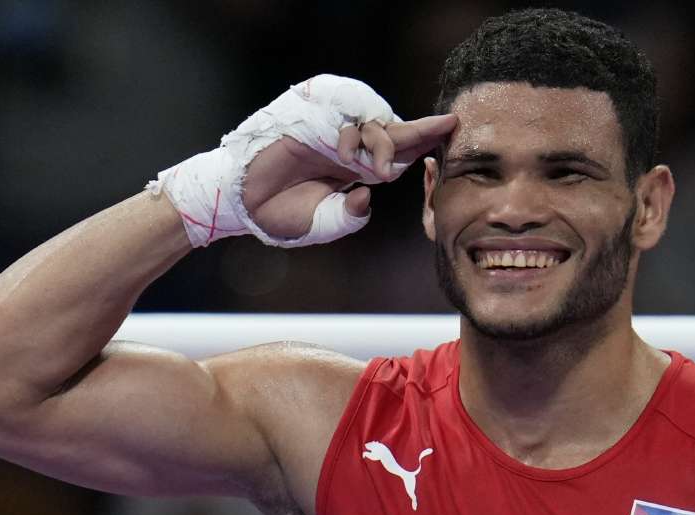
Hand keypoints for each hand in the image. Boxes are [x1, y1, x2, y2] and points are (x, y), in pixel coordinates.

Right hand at [241, 114, 457, 240]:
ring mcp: (328, 129)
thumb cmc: (280, 215)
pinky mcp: (308, 116)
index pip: (397, 149)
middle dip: (412, 136)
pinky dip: (350, 129)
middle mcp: (346, 144)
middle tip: (417, 144)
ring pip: (372, 120)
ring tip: (371, 167)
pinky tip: (345, 152)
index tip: (453, 127)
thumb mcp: (325, 223)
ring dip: (379, 140)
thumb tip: (368, 195)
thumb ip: (350, 216)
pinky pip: (341, 110)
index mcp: (354, 167)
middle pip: (392, 130)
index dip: (424, 139)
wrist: (242, 205)